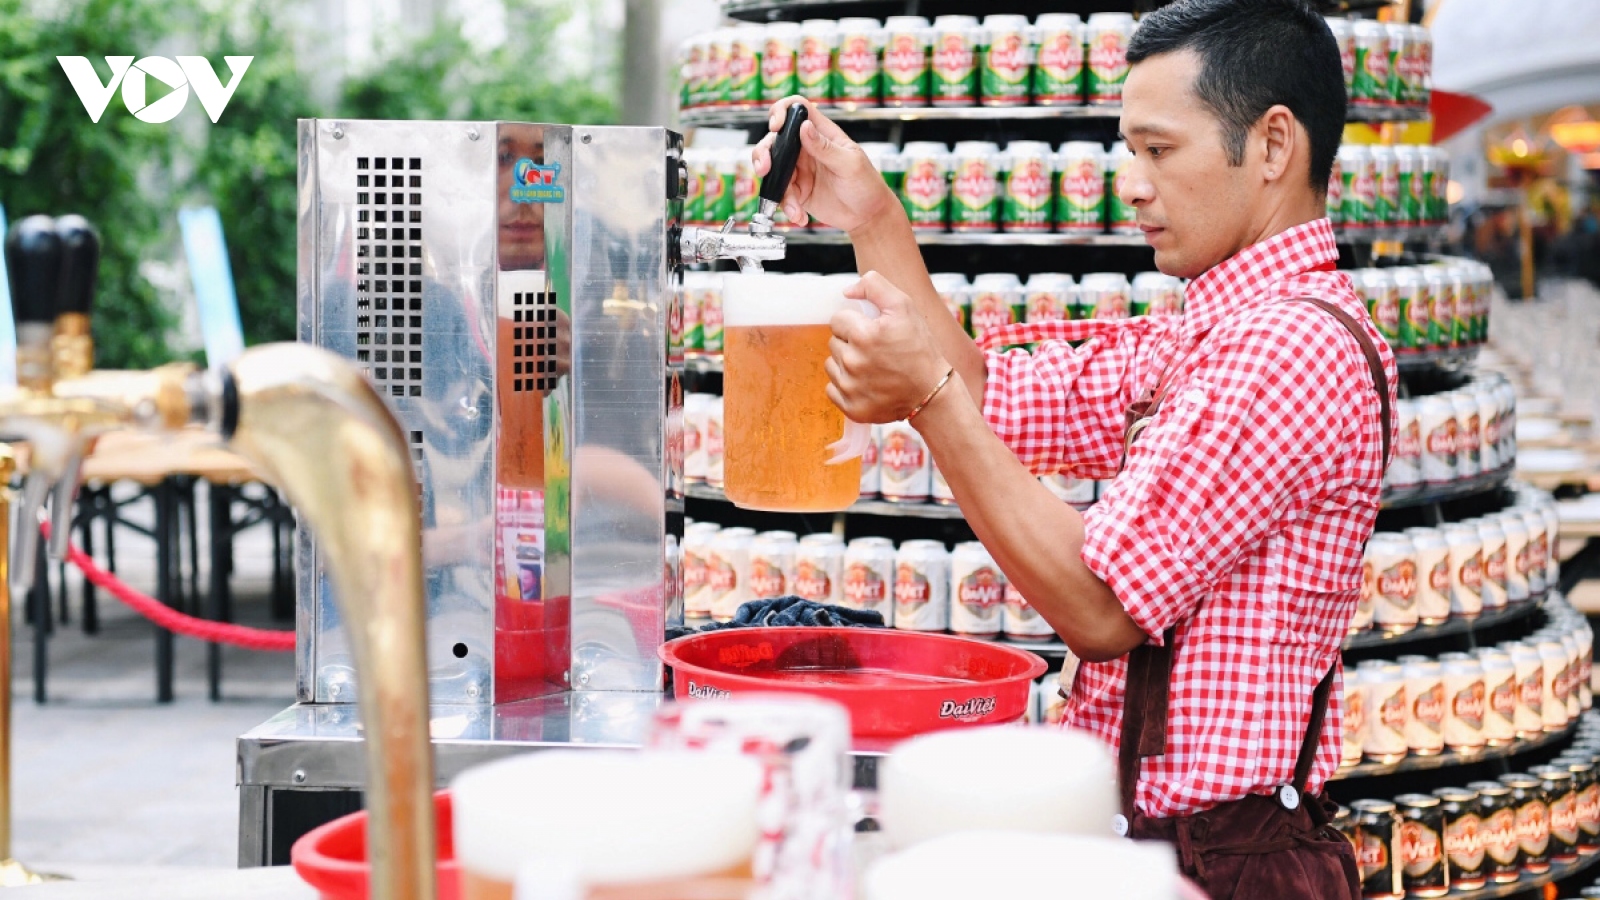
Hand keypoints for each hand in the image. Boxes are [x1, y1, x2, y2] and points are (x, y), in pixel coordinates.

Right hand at [751, 96, 900, 234]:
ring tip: (793, 206)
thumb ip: (826, 147)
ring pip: (773, 170)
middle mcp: (806, 148)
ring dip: (775, 188)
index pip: (797, 109)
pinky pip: (781, 195)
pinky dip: (786, 206)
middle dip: (764, 153)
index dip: (782, 111)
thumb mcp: (850, 164)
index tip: (776, 126)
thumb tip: (805, 127)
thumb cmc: (867, 184)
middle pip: (775, 140)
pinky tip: (799, 215)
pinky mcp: (796, 191)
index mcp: (821, 133)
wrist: (868, 216)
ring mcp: (799, 170)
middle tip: (765, 169)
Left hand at [825, 272, 950, 423]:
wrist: (932, 391)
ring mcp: (850, 388)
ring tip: (872, 366)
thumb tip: (847, 292)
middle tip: (875, 350)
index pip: (837, 319)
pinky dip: (846, 386)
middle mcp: (853, 362)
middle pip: (833, 342)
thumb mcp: (904, 306)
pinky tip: (867, 384)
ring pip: (831, 365)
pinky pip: (832, 389)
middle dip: (850, 342)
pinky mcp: (851, 408)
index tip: (872, 331)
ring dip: (846, 363)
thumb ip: (874, 286)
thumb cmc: (919, 347)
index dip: (855, 322)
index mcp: (863, 335)